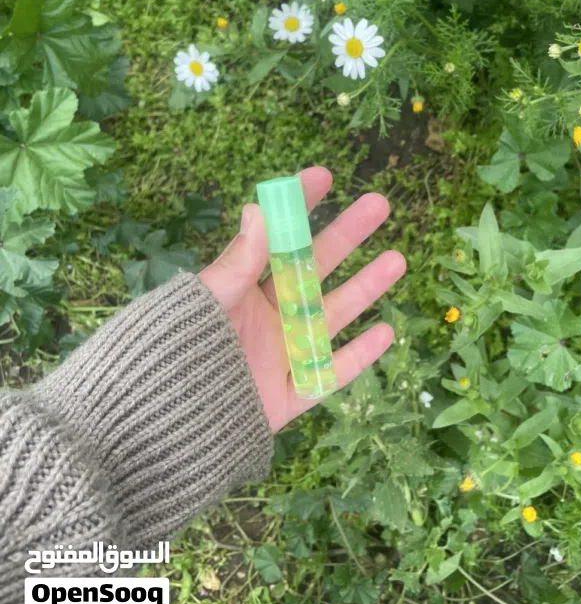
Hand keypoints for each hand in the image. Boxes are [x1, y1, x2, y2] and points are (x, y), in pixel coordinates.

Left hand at [198, 167, 404, 431]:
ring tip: (397, 258)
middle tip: (378, 204)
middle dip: (346, 235)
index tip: (324, 175)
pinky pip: (332, 373)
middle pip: (315, 269)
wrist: (161, 428)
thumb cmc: (176, 355)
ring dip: (365, 287)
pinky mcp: (290, 395)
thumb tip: (257, 209)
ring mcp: (282, 353)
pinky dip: (360, 354)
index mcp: (241, 289)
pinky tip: (387, 329)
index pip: (276, 238)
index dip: (299, 206)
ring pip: (332, 314)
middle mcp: (266, 316)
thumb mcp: (207, 303)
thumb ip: (237, 263)